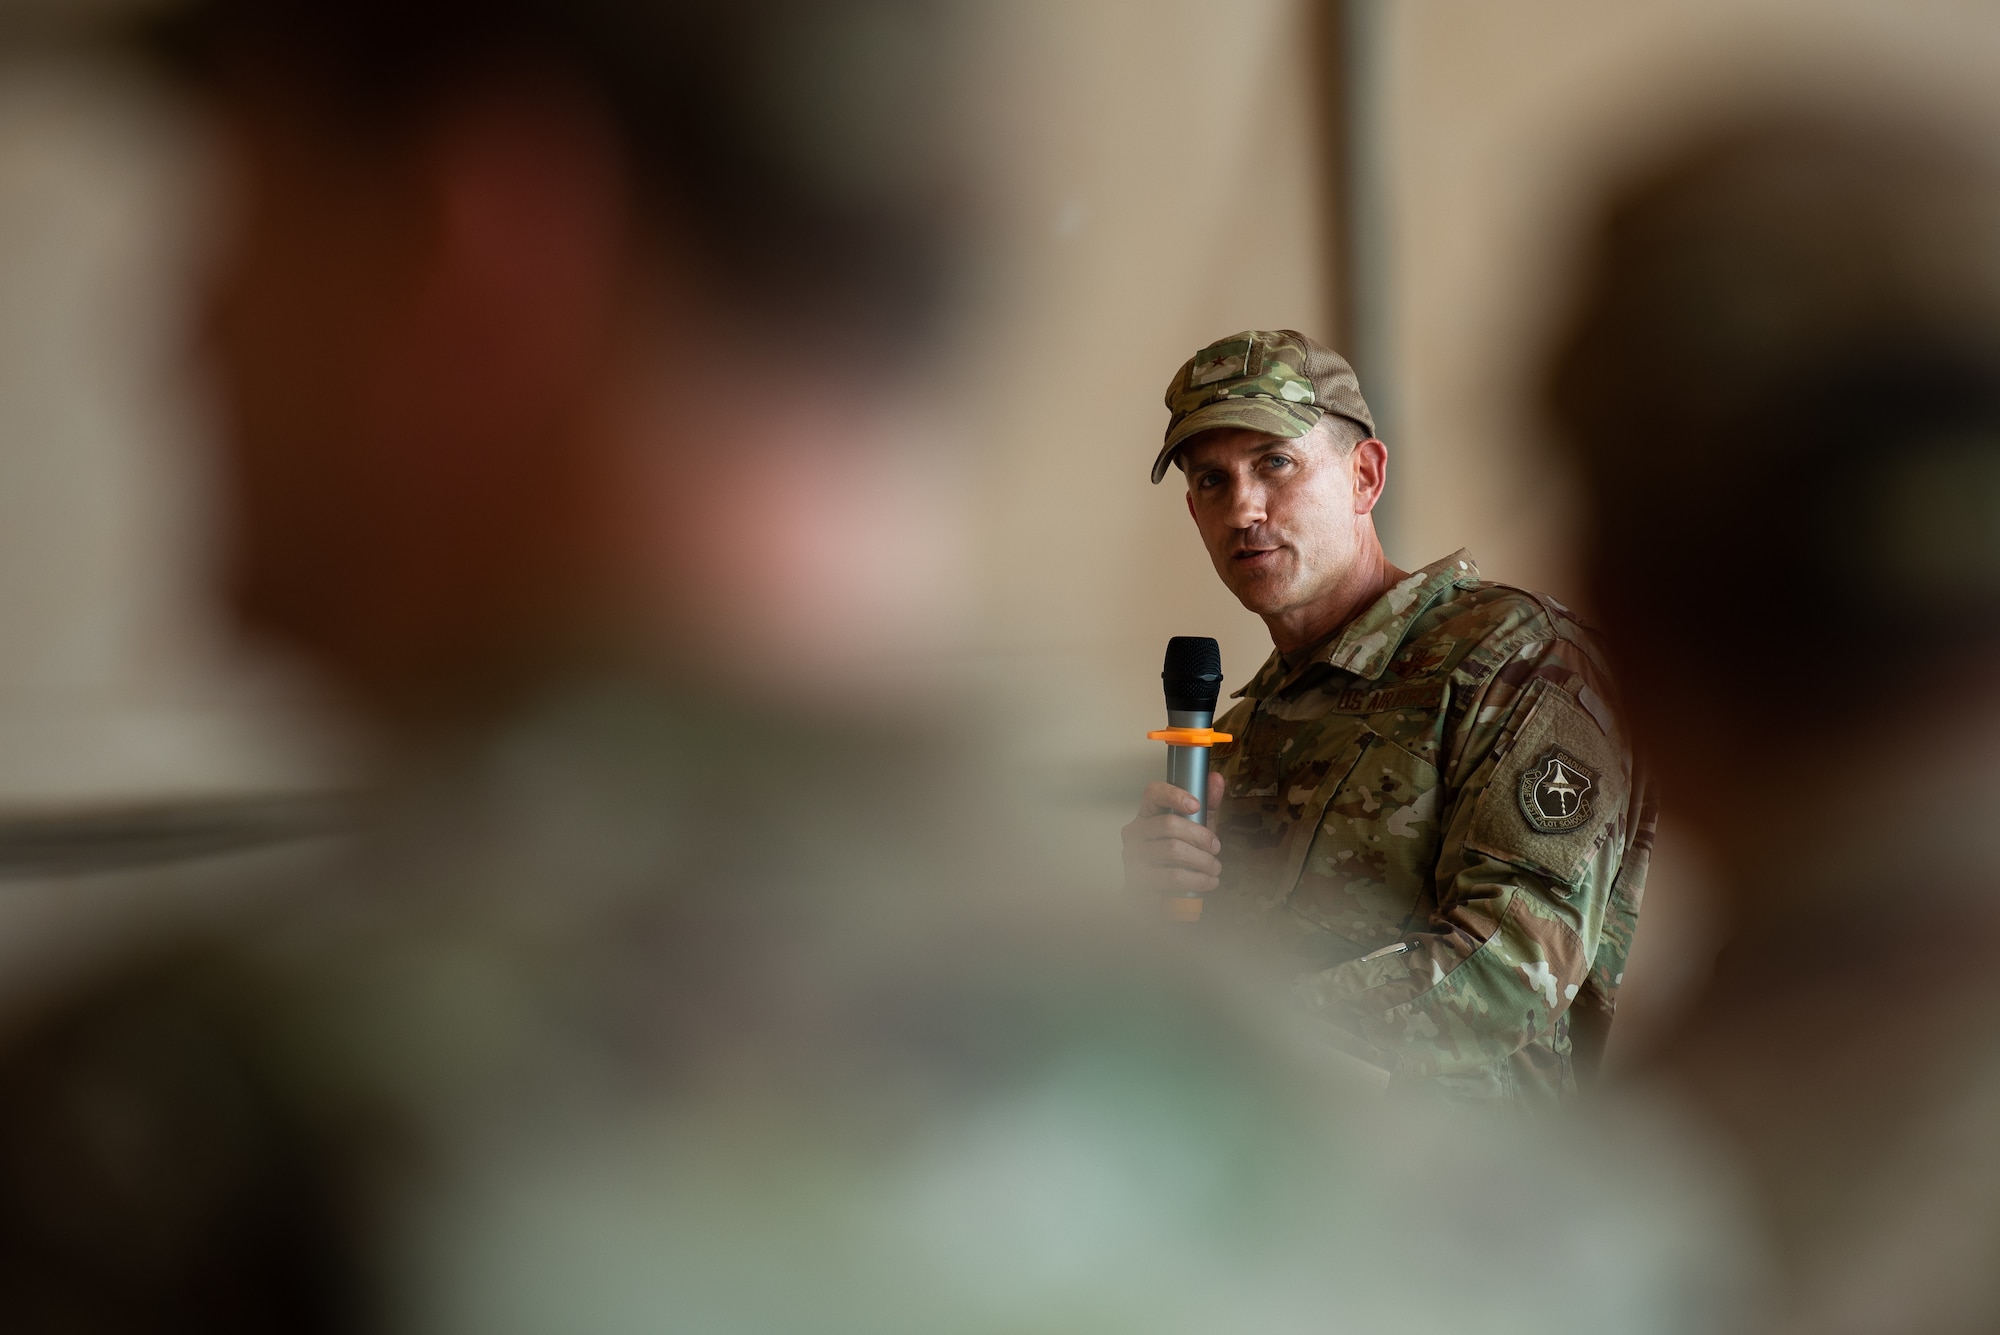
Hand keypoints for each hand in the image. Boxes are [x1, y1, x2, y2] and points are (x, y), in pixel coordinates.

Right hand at [1120, 772, 1225, 897]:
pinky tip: (1208, 881)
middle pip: (1169, 824)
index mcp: (1147, 813)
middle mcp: (1134, 831)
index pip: (1153, 792)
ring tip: (1214, 867)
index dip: (1175, 795)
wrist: (1155, 893)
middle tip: (1216, 847)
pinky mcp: (1137, 879)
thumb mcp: (1194, 829)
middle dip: (1201, 836)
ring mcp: (1132, 855)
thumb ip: (1207, 804)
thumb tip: (1216, 779)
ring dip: (1202, 860)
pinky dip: (1197, 879)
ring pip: (1173, 851)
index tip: (1196, 805)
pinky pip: (1172, 876)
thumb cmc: (1174, 857)